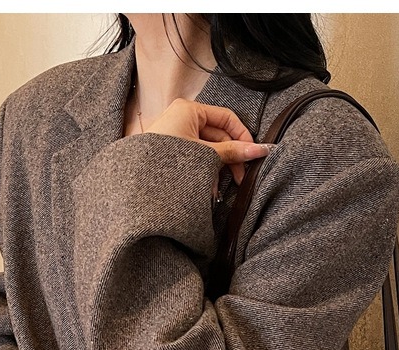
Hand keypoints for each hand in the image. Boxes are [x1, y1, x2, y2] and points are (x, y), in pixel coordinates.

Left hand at [140, 98, 272, 194]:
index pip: (226, 118)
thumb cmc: (166, 162)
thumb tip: (260, 150)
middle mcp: (183, 119)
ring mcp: (177, 136)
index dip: (242, 136)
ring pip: (208, 151)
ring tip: (218, 190)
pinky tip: (208, 190)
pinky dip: (204, 173)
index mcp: (189, 110)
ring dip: (217, 171)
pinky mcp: (172, 153)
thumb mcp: (205, 155)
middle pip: (219, 136)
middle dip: (230, 159)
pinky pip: (195, 159)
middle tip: (240, 178)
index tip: (252, 154)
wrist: (138, 185)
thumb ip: (233, 152)